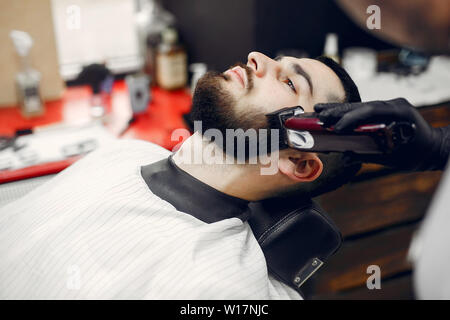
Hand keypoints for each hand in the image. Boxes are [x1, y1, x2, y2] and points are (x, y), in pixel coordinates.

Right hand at [314, 98, 442, 169]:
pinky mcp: (385, 109)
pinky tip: (332, 113)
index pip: (371, 110)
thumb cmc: (416, 155)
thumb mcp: (391, 157)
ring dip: (339, 110)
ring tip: (319, 111)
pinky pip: (363, 110)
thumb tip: (345, 154)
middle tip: (318, 116)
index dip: (351, 118)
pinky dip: (348, 113)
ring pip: (359, 106)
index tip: (336, 128)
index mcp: (399, 113)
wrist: (433, 148)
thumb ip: (367, 154)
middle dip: (338, 112)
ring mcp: (389, 105)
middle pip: (360, 106)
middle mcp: (394, 105)